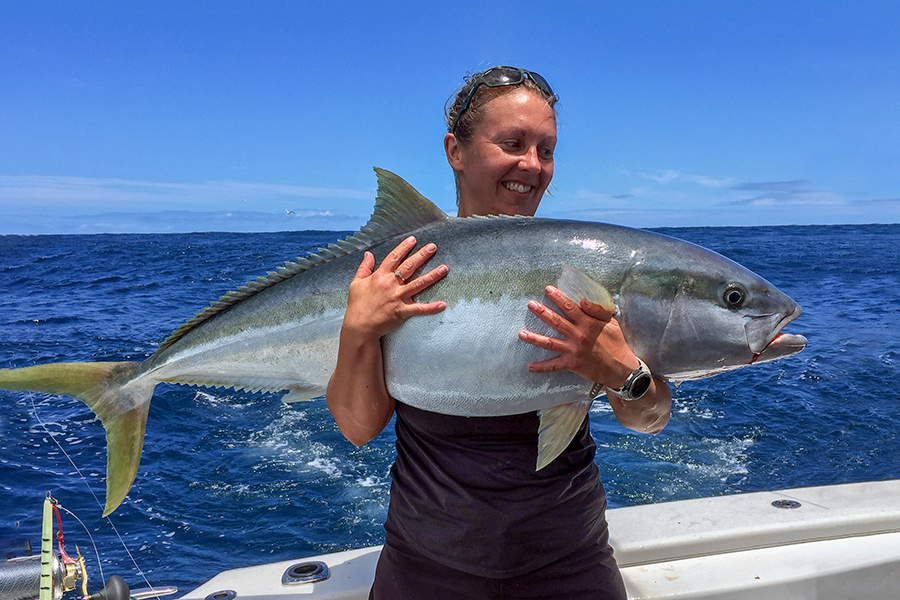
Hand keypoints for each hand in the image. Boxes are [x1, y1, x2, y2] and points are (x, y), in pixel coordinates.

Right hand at [343, 236, 447, 339]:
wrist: (359, 326)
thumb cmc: (357, 305)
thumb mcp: (356, 283)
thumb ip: (364, 267)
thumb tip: (368, 254)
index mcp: (380, 276)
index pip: (394, 257)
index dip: (404, 247)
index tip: (413, 240)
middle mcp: (391, 284)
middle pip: (409, 266)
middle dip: (422, 255)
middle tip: (433, 247)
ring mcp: (398, 297)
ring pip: (418, 284)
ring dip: (432, 276)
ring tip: (444, 268)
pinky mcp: (402, 311)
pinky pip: (419, 309)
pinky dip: (431, 307)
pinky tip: (443, 304)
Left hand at [517, 285, 638, 388]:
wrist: (620, 368)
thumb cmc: (616, 343)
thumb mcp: (611, 322)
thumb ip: (597, 310)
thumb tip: (583, 300)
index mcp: (588, 323)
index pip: (570, 307)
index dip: (558, 297)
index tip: (548, 290)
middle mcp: (579, 335)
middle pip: (556, 322)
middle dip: (542, 312)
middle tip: (530, 304)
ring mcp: (573, 350)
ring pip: (549, 343)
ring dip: (534, 338)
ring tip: (521, 333)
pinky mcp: (572, 364)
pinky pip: (554, 366)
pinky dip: (541, 367)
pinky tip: (529, 366)